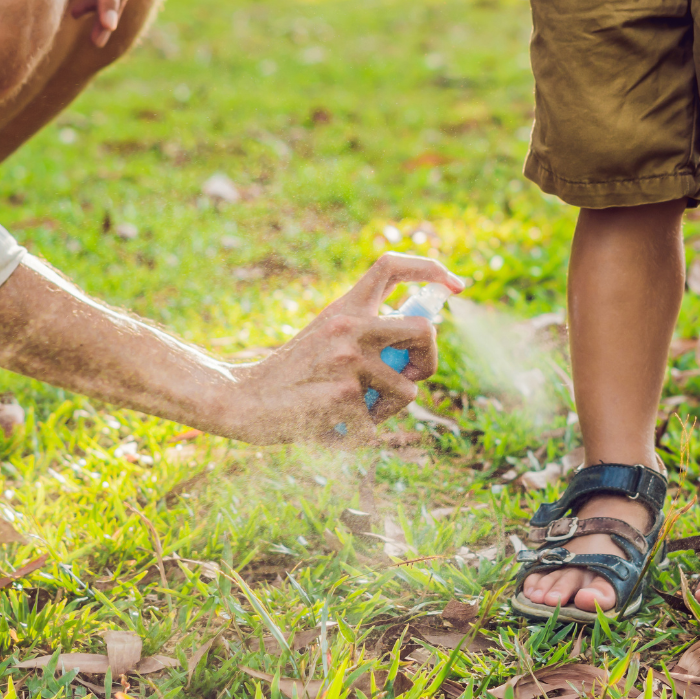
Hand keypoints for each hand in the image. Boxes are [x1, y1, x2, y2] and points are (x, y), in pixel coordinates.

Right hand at [226, 253, 464, 443]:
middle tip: (412, 375)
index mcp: (345, 306)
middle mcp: (350, 326)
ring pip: (409, 390)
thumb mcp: (326, 335)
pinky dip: (364, 432)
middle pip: (425, 331)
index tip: (456, 287)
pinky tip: (335, 426)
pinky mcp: (344, 397)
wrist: (243, 400)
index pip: (392, 266)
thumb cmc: (290, 374)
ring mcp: (349, 361)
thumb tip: (421, 337)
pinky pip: (380, 423)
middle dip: (430, 360)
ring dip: (390, 408)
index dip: (431, 269)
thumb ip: (365, 331)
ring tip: (357, 410)